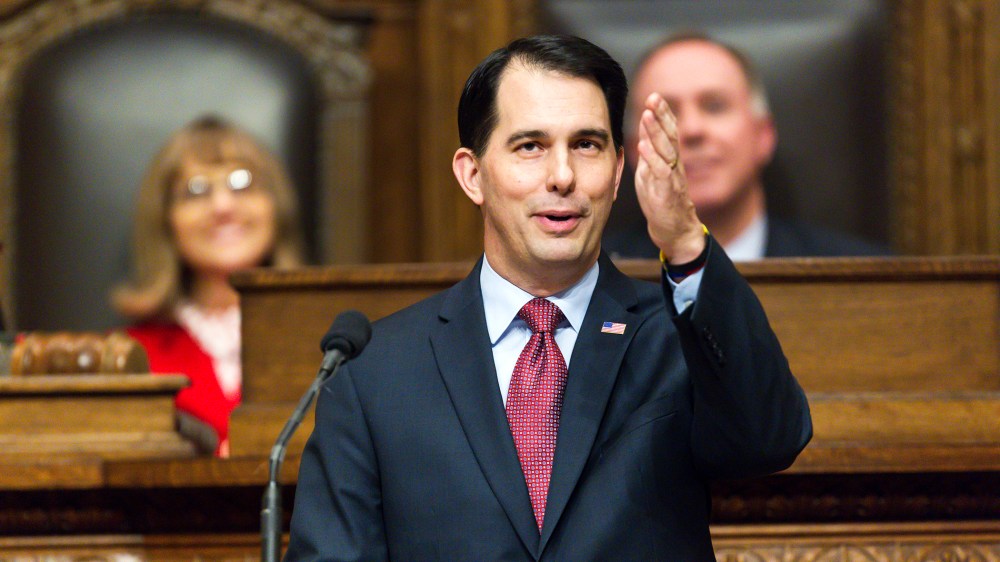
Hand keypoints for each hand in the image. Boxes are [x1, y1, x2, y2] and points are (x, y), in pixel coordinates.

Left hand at [634, 93, 704, 263]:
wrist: (674, 229)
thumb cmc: (661, 200)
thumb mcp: (652, 172)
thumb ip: (650, 151)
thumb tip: (644, 129)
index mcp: (670, 158)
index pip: (668, 131)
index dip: (662, 113)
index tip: (654, 95)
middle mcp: (674, 164)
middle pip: (670, 135)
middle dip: (662, 115)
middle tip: (654, 97)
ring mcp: (672, 177)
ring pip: (666, 150)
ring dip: (656, 131)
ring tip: (647, 115)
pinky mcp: (666, 192)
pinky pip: (660, 172)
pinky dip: (652, 158)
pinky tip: (643, 146)